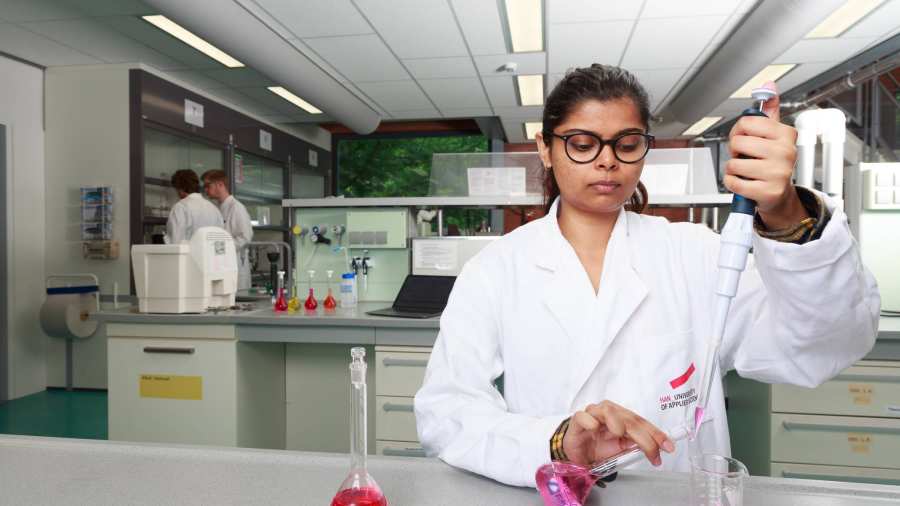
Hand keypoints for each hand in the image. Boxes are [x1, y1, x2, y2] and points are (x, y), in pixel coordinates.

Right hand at [562, 400, 674, 467]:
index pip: (642, 423)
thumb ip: (636, 445)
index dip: (656, 434)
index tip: (668, 447)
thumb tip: (656, 447)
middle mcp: (610, 412)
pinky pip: (583, 416)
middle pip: (629, 419)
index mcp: (622, 417)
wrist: (577, 453)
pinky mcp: (577, 420)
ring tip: (621, 433)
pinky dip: (589, 420)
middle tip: (652, 451)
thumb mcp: (622, 449)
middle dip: (644, 436)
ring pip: (608, 411)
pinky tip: (594, 427)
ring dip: (616, 421)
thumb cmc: (599, 447)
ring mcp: (593, 414)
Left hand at [725, 81, 807, 229]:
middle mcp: (785, 152)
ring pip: (733, 164)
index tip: (745, 137)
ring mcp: (778, 173)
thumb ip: (769, 110)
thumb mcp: (773, 134)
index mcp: (786, 134)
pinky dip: (732, 182)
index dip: (738, 131)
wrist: (779, 194)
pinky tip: (743, 181)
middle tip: (745, 156)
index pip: (747, 123)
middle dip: (734, 150)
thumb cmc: (772, 162)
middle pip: (738, 143)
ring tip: (746, 170)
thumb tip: (768, 85)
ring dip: (733, 168)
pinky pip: (733, 182)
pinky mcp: (768, 191)